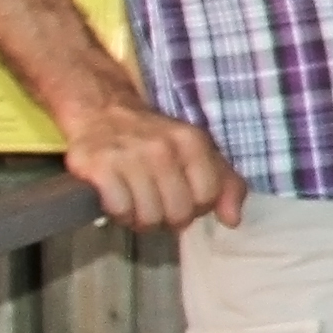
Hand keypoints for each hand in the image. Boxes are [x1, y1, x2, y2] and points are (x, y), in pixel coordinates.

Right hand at [62, 95, 244, 232]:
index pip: (208, 196)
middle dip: (169, 219)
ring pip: (149, 216)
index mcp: (192, 142)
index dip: (196, 208)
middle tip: (158, 208)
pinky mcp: (99, 167)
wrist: (102, 112)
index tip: (184, 201)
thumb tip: (233, 220)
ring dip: (142, 220)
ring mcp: (129, 157)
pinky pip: (120, 210)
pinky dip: (120, 214)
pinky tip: (119, 202)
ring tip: (138, 205)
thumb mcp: (198, 152)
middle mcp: (162, 147)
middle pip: (179, 212)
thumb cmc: (154, 139)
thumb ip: (225, 184)